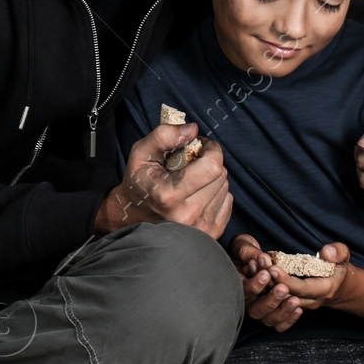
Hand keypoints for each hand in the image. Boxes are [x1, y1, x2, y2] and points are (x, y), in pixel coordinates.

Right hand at [94, 122, 231, 237]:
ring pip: (225, 188)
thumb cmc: (139, 183)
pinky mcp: (211, 233)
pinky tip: (198, 195)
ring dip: (212, 179)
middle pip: (220, 176)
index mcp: (170, 195)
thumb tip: (193, 130)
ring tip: (193, 180)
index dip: (212, 149)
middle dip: (210, 163)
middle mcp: (187, 215)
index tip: (202, 145)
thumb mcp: (141, 153)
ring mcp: (201, 228)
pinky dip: (216, 194)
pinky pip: (227, 202)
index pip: (212, 167)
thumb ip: (164, 136)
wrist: (135, 215)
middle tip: (192, 163)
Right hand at [229, 234, 298, 330]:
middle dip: (270, 300)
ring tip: (294, 300)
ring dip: (282, 311)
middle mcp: (248, 301)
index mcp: (238, 286)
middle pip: (256, 310)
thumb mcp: (243, 245)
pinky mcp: (274, 313)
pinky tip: (298, 310)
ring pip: (268, 320)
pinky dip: (289, 320)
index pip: (244, 292)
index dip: (254, 285)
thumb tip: (257, 257)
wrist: (257, 259)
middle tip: (283, 289)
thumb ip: (247, 251)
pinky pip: (279, 325)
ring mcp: (261, 309)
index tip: (266, 274)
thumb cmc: (247, 251)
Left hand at [259, 242, 352, 332]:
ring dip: (262, 285)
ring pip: (276, 302)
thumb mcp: (344, 256)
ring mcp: (297, 305)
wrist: (338, 288)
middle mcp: (309, 302)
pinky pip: (272, 303)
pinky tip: (253, 273)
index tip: (272, 268)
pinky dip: (261, 290)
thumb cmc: (338, 269)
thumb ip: (339, 252)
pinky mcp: (288, 304)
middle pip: (285, 297)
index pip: (302, 290)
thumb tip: (327, 252)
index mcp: (323, 290)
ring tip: (253, 266)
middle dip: (270, 282)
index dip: (286, 281)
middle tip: (258, 264)